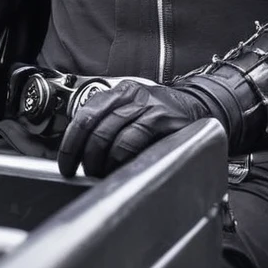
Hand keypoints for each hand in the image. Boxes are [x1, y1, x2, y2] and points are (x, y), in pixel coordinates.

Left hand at [57, 79, 209, 177]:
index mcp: (118, 92)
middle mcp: (130, 95)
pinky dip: (121, 160)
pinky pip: (132, 142)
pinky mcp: (162, 120)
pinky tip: (121, 169)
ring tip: (103, 175)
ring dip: (102, 162)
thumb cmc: (163, 117)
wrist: (201, 108)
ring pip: (111, 135)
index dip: (71, 142)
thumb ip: (110, 124)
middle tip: (87, 174)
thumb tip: (82, 155)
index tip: (66, 164)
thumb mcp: (133, 112)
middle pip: (95, 127)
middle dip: (86, 156)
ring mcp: (147, 105)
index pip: (84, 115)